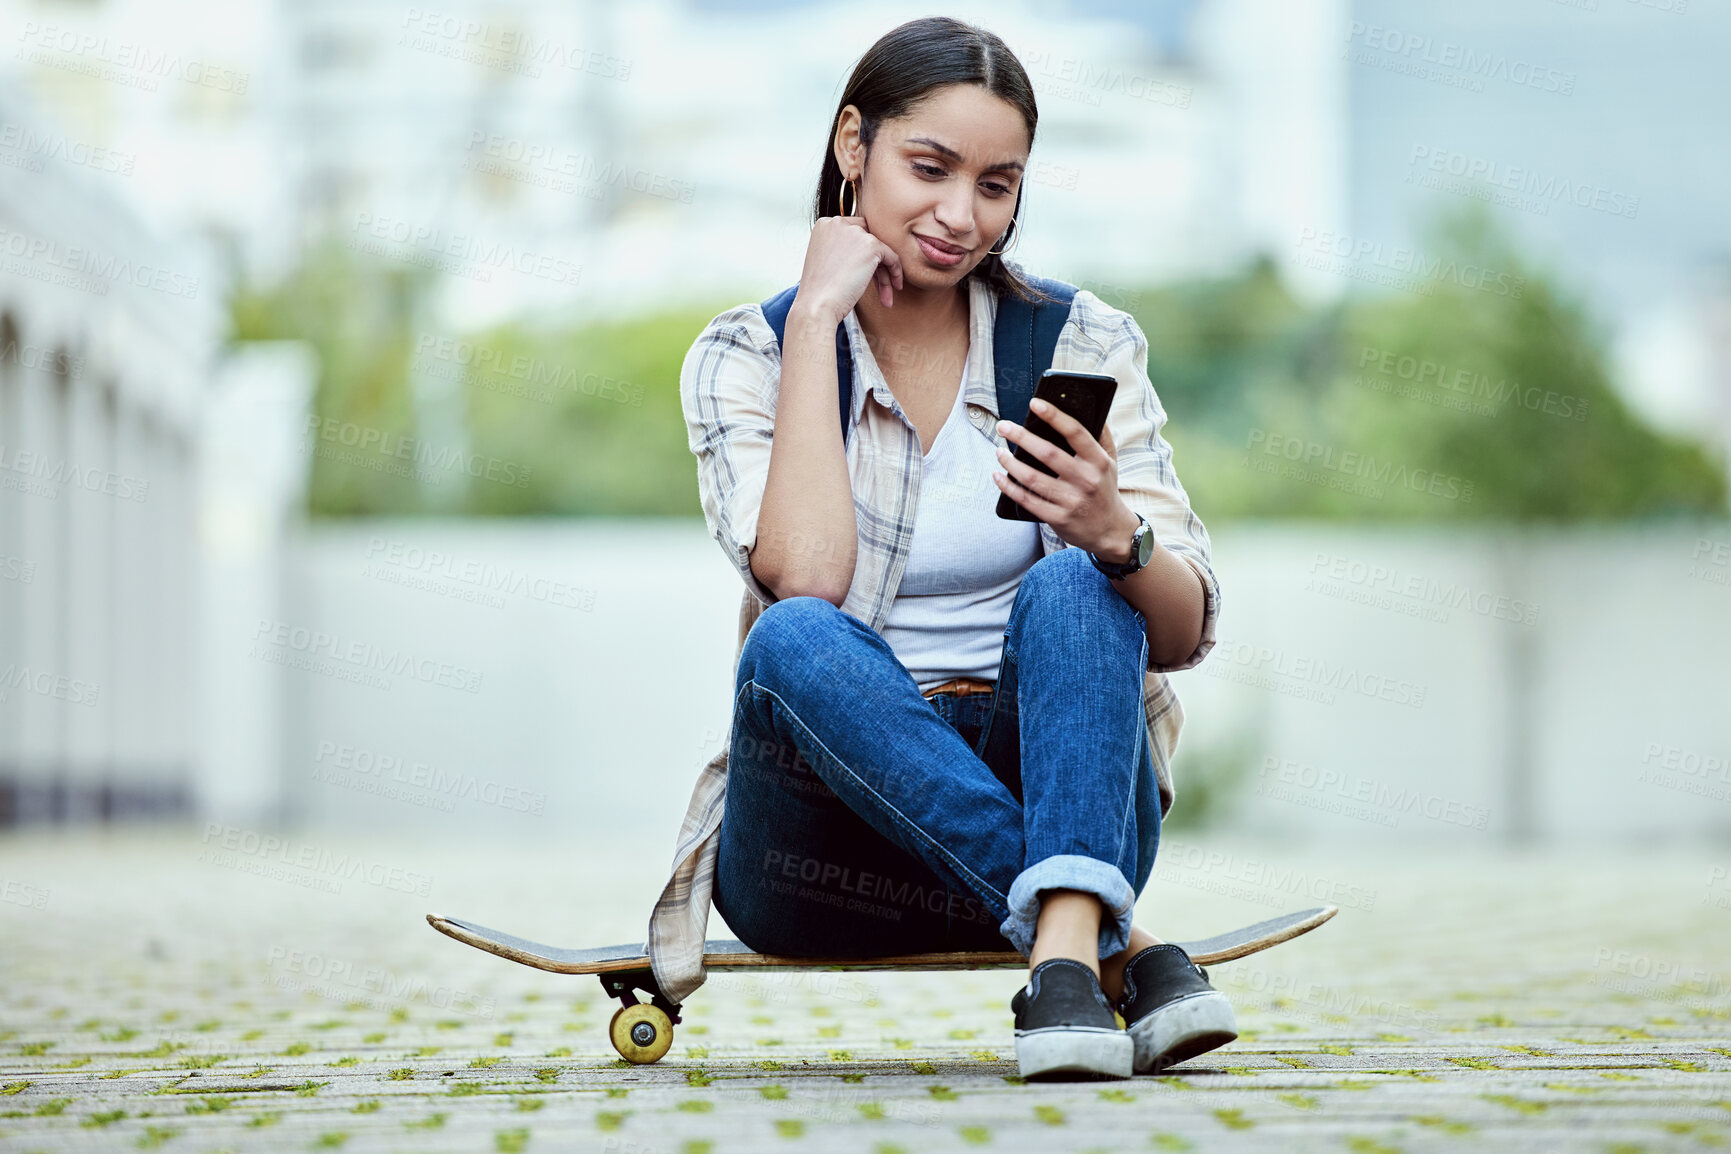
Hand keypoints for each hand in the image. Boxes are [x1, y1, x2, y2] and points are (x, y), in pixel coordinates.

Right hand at [791, 214, 905, 325]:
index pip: (853, 232)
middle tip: (879, 285)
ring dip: (884, 274)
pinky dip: (895, 272)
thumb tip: (866, 252)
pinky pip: (891, 256)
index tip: (865, 274)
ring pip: (880, 250)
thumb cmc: (819, 291)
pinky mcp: (870, 245)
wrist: (817, 306)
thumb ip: (842, 249)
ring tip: (886, 296)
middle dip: (875, 263)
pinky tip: (894, 288)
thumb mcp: (826, 260)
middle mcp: (838, 223)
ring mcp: (854, 232)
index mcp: (824, 225)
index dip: (861, 254)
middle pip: (868, 239)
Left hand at [993, 398, 1136, 556]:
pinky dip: (1008, 487)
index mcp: (1098, 461)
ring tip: (999, 451)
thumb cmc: (1105, 489)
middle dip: (1021, 437)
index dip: (1054, 416)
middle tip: (1004, 426)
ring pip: (1032, 478)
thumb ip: (1101, 435)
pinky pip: (1026, 500)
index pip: (1075, 432)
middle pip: (1047, 453)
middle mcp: (1085, 480)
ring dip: (1010, 463)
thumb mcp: (1110, 462)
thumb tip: (1091, 408)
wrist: (1111, 531)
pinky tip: (998, 476)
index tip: (1034, 403)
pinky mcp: (1058, 518)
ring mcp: (1071, 501)